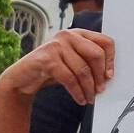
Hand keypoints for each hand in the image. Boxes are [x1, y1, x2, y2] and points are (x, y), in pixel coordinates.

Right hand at [0, 28, 114, 105]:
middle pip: (96, 54)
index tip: (110, 76)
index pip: (105, 41)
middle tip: (100, 90)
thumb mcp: (72, 62)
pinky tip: (80, 99)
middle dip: (100, 76)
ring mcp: (56, 46)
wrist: (22, 78)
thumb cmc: (51, 70)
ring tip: (89, 98)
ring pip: (83, 70)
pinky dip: (77, 92)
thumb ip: (88, 62)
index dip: (111, 60)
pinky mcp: (47, 59)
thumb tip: (108, 75)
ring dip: (89, 88)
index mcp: (78, 33)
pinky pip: (70, 79)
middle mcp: (68, 35)